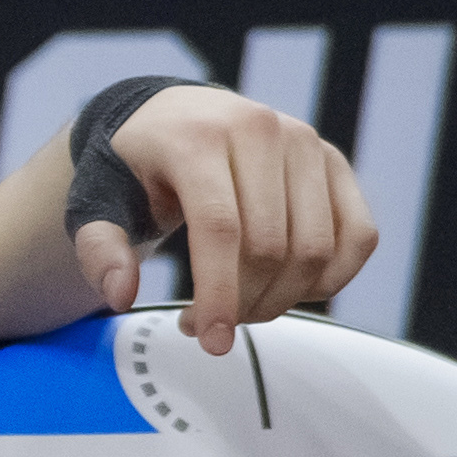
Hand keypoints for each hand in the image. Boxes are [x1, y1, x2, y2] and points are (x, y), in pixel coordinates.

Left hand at [77, 83, 377, 355]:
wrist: (172, 117)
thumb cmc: (135, 165)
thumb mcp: (96, 201)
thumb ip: (100, 248)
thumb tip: (121, 294)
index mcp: (198, 138)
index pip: (221, 228)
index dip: (220, 293)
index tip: (210, 340)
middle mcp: (261, 130)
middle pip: (270, 246)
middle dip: (242, 303)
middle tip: (207, 324)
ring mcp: (306, 143)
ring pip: (315, 248)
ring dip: (282, 299)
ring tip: (238, 307)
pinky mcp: (335, 162)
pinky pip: (359, 236)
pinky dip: (330, 279)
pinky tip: (287, 290)